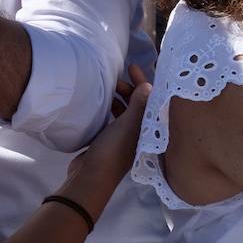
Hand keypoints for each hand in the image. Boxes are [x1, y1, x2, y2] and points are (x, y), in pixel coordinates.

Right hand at [60, 64, 152, 218]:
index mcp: (148, 129)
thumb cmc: (113, 149)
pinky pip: (115, 117)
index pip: (151, 100)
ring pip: (126, 110)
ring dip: (119, 97)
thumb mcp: (127, 125)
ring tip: (107, 86)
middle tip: (114, 78)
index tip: (132, 67)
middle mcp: (140, 132)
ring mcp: (125, 136)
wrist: (92, 174)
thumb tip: (149, 85)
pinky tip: (102, 101)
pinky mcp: (111, 139)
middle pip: (139, 104)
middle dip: (129, 88)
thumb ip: (138, 105)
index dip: (143, 82)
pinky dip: (111, 107)